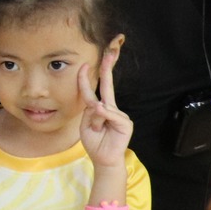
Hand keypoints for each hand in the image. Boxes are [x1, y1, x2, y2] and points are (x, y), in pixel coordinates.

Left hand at [78, 50, 132, 170]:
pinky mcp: (125, 123)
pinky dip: (104, 119)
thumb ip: (91, 112)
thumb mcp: (86, 124)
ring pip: (102, 108)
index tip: (84, 65)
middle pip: (108, 84)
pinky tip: (102, 127)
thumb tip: (100, 104)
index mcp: (99, 107)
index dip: (87, 77)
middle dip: (108, 67)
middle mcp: (110, 108)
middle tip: (110, 51)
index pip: (92, 89)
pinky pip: (111, 114)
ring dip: (95, 121)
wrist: (103, 158)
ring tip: (96, 131)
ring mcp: (119, 114)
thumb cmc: (94, 141)